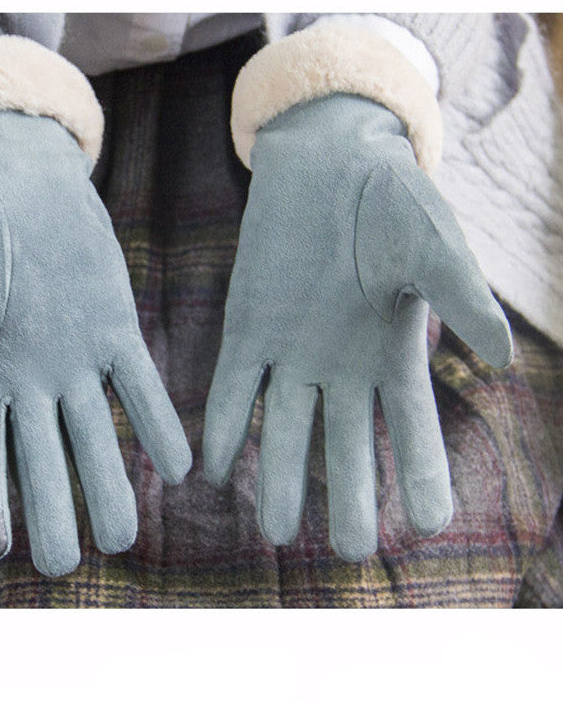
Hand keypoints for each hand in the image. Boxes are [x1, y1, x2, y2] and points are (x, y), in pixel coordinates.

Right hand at [0, 110, 191, 575]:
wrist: (20, 181)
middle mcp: (29, 381)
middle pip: (42, 459)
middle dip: (52, 512)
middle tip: (62, 568)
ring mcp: (76, 360)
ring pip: (95, 434)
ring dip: (110, 483)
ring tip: (125, 536)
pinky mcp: (116, 331)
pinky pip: (141, 385)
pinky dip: (158, 422)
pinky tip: (180, 466)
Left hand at [203, 94, 511, 560]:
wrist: (327, 163)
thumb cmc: (392, 200)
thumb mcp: (435, 245)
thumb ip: (462, 296)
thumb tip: (502, 355)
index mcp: (391, 355)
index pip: (411, 429)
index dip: (421, 474)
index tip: (432, 525)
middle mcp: (340, 368)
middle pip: (345, 445)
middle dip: (349, 497)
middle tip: (351, 552)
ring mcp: (290, 353)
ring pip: (285, 428)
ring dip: (279, 478)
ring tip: (275, 532)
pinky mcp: (246, 331)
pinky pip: (234, 389)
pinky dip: (225, 426)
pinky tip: (213, 469)